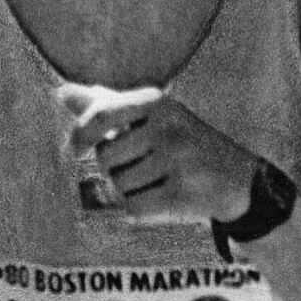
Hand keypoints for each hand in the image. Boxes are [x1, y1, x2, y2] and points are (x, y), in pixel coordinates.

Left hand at [58, 83, 256, 224]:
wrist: (239, 180)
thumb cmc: (182, 144)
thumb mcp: (150, 117)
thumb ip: (106, 105)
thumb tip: (61, 92)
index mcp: (157, 102)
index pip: (102, 114)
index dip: (80, 135)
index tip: (75, 151)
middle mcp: (167, 126)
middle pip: (106, 158)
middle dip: (115, 169)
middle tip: (143, 166)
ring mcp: (177, 159)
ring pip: (119, 185)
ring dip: (129, 189)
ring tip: (158, 180)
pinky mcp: (183, 192)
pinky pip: (134, 207)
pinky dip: (139, 209)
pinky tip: (161, 198)